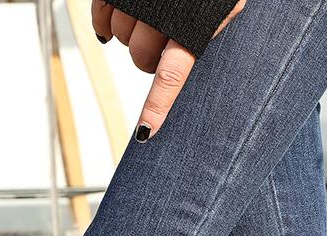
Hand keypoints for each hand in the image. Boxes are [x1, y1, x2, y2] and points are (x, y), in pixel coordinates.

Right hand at [91, 1, 245, 140]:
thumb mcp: (225, 13)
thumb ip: (207, 43)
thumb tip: (181, 81)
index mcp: (193, 25)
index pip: (172, 75)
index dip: (158, 106)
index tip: (145, 133)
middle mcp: (163, 11)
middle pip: (140, 57)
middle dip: (147, 60)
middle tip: (162, 47)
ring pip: (120, 36)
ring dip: (130, 37)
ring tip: (149, 22)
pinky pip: (101, 15)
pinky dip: (104, 23)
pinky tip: (114, 24)